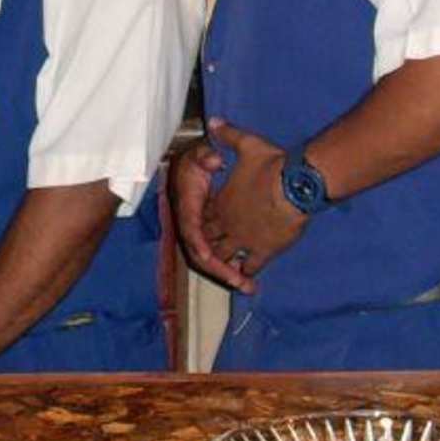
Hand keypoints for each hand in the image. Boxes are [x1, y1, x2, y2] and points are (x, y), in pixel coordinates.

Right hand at [169, 134, 252, 292]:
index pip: (191, 229)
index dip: (199, 243)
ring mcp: (206, 231)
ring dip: (229, 274)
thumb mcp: (202, 153)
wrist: (193, 163)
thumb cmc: (200, 158)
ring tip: (249, 287)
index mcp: (189, 206)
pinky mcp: (217, 235)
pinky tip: (250, 279)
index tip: (208, 255)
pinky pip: (223, 256)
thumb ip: (206, 156)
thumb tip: (213, 159)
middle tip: (240, 282)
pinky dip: (234, 268)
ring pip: (213, 259)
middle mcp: (195, 224)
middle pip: (202, 254)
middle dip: (219, 270)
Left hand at [200, 118, 305, 283]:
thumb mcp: (247, 144)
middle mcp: (228, 223)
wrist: (295, 185)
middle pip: (211, 239)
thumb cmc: (271, 165)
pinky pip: (250, 266)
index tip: (206, 224)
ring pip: (225, 256)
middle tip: (212, 250)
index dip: (204, 221)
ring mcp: (244, 239)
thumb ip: (228, 135)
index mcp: (222, 201)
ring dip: (224, 261)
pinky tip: (248, 278)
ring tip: (226, 268)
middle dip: (210, 244)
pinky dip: (246, 273)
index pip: (205, 216)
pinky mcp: (264, 250)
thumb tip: (214, 121)